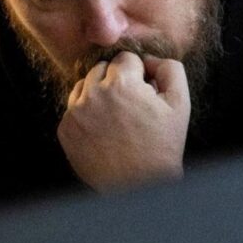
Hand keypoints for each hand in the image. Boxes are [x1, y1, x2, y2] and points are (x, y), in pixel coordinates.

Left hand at [57, 52, 190, 191]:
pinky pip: (72, 109)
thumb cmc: (161, 145)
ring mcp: (74, 112)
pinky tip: (101, 130)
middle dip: (115, 80)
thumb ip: (168, 69)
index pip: (125, 58)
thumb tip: (149, 58)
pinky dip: (85, 114)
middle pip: (100, 68)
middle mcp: (93, 94)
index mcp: (121, 83)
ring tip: (115, 117)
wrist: (137, 185)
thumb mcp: (179, 103)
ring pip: (83, 86)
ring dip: (97, 94)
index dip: (137, 74)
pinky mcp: (64, 129)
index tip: (142, 91)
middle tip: (129, 104)